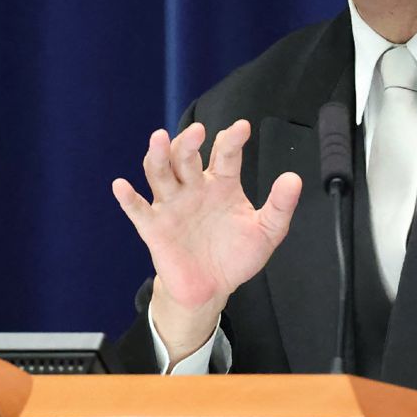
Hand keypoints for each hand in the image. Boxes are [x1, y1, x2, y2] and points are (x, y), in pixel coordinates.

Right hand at [113, 120, 301, 358]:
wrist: (212, 289)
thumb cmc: (236, 255)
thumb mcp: (266, 231)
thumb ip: (280, 206)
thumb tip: (294, 178)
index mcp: (221, 184)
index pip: (225, 155)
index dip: (232, 139)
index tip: (242, 128)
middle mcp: (194, 188)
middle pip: (187, 157)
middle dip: (189, 142)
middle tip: (197, 131)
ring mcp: (172, 205)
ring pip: (161, 174)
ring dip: (158, 155)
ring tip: (159, 138)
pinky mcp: (155, 228)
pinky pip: (138, 210)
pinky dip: (128, 198)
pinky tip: (121, 186)